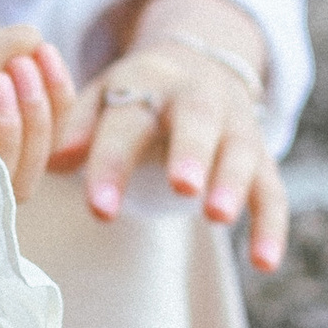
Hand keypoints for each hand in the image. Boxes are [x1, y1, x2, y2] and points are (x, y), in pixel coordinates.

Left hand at [50, 7, 288, 274]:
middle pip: (197, 120)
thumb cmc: (135, 98)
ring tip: (218, 217)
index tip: (100, 210)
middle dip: (191, 152)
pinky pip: (272, 189)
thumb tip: (55, 160)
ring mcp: (235, 125)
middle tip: (181, 187)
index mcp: (147, 83)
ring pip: (240, 151)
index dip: (112, 164)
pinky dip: (273, 225)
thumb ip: (76, 126)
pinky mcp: (261, 155)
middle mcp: (197, 98)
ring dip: (232, 182)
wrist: (199, 64)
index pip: (127, 122)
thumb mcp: (101, 97)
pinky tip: (265, 263)